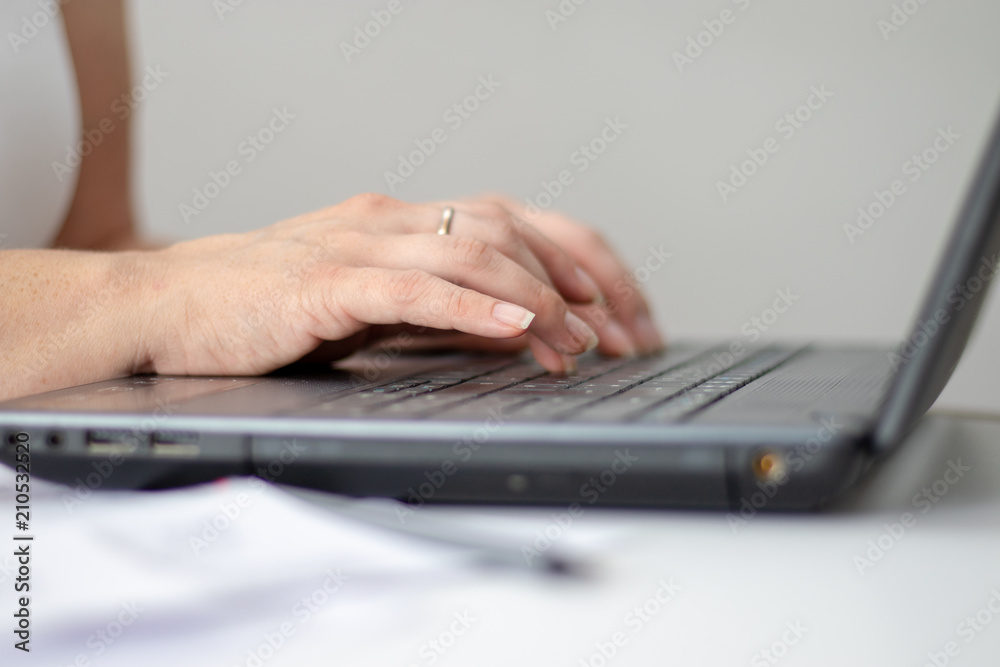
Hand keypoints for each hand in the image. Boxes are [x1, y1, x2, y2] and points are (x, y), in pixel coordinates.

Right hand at [137, 192, 663, 376]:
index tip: (627, 317)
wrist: (171, 308)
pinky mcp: (324, 282)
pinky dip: (473, 304)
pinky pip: (413, 287)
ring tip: (580, 340)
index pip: (521, 224)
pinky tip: (519, 323)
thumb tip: (524, 330)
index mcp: (407, 221)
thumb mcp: (377, 309)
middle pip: (514, 225)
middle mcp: (391, 218)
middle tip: (628, 334)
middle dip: (583, 279)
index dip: (585, 267)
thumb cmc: (269, 310)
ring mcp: (358, 245)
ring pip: (472, 249)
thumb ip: (447, 312)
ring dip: (537, 295)